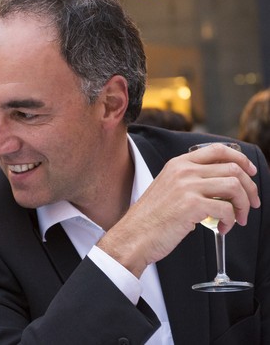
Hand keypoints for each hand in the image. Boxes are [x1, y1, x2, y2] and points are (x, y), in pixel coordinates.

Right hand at [97, 143, 259, 277]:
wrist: (134, 235)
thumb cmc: (150, 218)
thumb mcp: (167, 188)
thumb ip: (189, 181)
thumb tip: (220, 188)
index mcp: (177, 164)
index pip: (218, 150)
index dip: (240, 159)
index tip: (250, 172)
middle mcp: (183, 171)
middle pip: (233, 168)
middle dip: (249, 188)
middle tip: (251, 203)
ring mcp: (187, 186)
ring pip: (234, 186)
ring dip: (243, 205)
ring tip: (237, 219)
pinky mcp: (191, 205)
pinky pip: (226, 209)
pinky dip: (230, 221)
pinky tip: (222, 228)